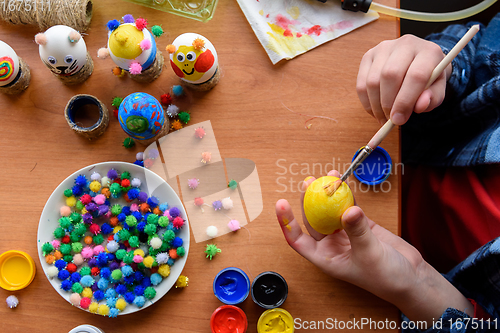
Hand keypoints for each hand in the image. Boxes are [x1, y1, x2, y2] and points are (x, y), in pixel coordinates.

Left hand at [275, 170, 472, 323]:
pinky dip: (346, 195)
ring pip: (329, 212)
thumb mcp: (369, 254)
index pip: (298, 240)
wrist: (411, 278)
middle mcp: (331, 245)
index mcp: (325, 257)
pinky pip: (348, 207)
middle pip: (312, 220)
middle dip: (308, 201)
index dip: (287, 223)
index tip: (281, 204)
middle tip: (308, 182)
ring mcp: (345, 234)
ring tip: (326, 177)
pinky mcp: (360, 225)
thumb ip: (358, 232)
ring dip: (327, 195)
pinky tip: (342, 182)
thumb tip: (347, 210)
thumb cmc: (386, 278)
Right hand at [356, 35, 450, 125]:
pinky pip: (361, 84)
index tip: (399, 120)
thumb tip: (419, 106)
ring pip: (373, 81)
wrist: (418, 61)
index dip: (405, 101)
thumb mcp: (437, 91)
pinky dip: (366, 102)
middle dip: (388, 104)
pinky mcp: (368, 56)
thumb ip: (432, 99)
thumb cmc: (429, 79)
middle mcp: (406, 44)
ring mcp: (384, 48)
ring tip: (383, 117)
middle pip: (390, 75)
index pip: (416, 75)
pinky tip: (375, 110)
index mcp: (429, 51)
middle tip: (390, 120)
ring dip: (376, 105)